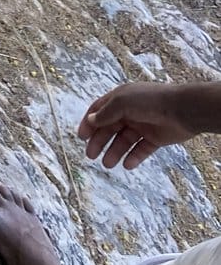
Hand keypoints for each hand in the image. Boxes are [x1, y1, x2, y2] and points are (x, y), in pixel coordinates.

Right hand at [78, 83, 212, 169]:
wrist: (182, 110)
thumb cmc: (149, 101)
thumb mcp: (122, 103)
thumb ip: (105, 113)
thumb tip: (90, 121)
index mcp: (120, 99)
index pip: (99, 110)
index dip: (89, 123)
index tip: (81, 137)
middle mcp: (130, 112)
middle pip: (110, 128)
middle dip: (99, 141)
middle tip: (91, 156)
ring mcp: (143, 125)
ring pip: (124, 140)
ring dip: (114, 152)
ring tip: (107, 164)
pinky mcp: (155, 138)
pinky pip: (141, 149)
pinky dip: (133, 157)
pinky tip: (127, 165)